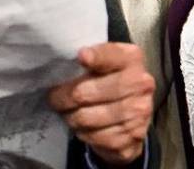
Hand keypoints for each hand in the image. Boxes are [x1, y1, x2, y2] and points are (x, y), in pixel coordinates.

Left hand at [48, 42, 153, 163]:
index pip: (109, 56)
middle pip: (87, 92)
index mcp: (130, 58)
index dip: (94, 57)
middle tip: (53, 97)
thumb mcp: (102, 58)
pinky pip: (97, 138)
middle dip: (63, 97)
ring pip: (88, 117)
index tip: (81, 56)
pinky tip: (80, 126)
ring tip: (64, 112)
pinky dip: (83, 133)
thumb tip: (59, 61)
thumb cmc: (109, 76)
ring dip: (70, 116)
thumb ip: (87, 55)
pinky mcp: (134, 137)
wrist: (134, 107)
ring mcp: (139, 112)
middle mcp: (140, 84)